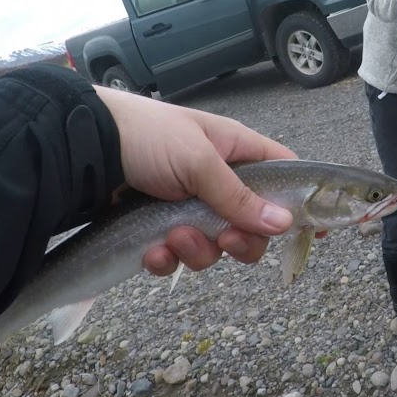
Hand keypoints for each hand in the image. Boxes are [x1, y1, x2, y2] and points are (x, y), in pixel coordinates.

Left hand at [94, 86, 296, 276]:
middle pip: (253, 227)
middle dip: (239, 241)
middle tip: (225, 239)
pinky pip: (179, 259)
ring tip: (174, 238)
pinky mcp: (160, 230)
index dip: (300, 204)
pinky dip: (168, 260)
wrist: (84, 150)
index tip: (312, 233)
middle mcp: (218, 182)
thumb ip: (240, 196)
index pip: (285, 177)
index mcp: (237, 152)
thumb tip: (285, 224)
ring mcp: (190, 208)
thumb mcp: (199, 161)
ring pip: (216, 248)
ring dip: (198, 251)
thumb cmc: (147, 137)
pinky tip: (153, 251)